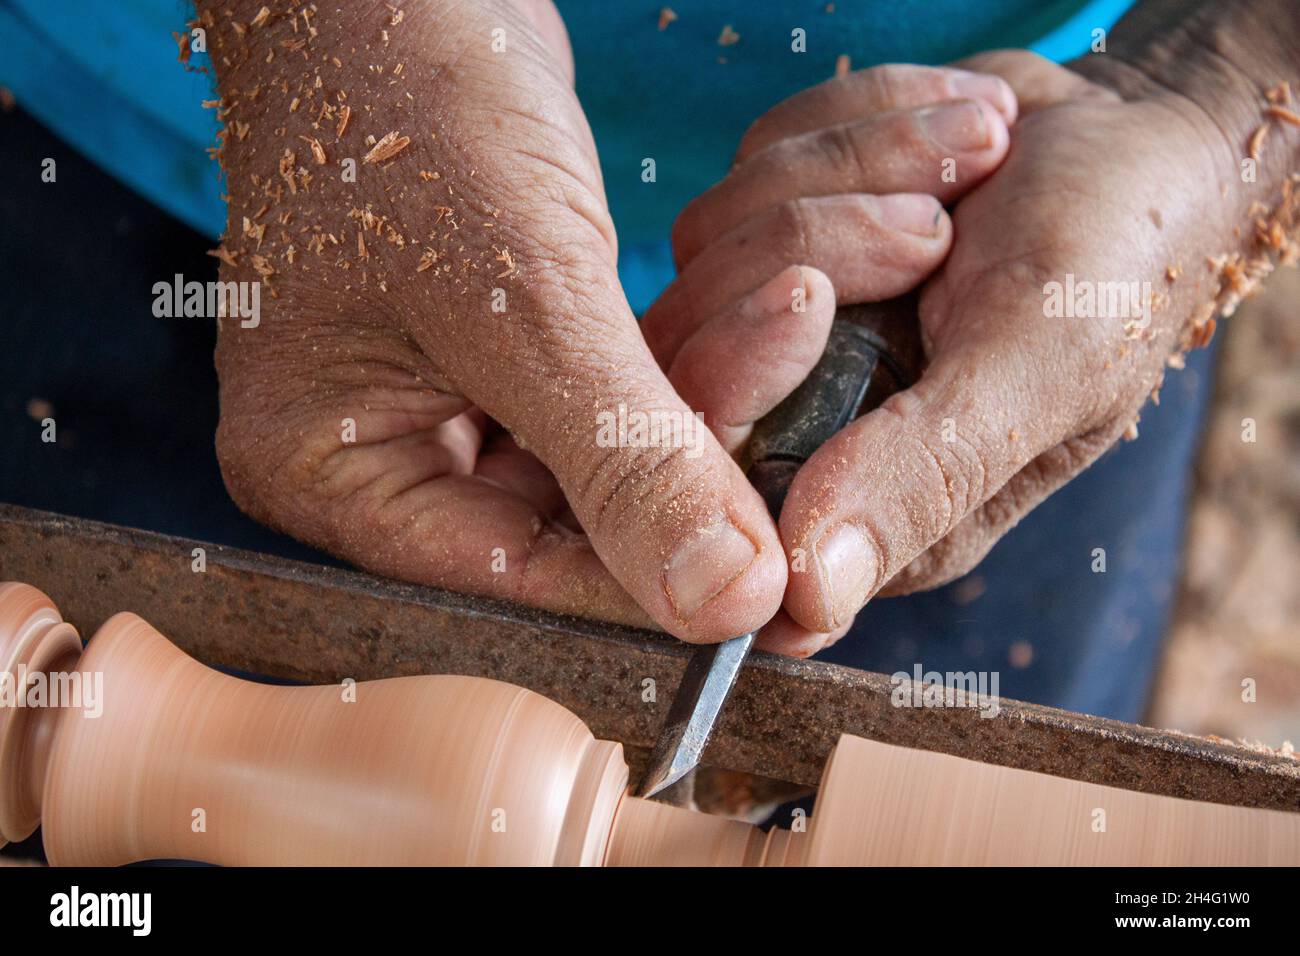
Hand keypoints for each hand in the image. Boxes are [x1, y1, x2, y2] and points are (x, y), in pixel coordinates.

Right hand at [205, 1, 784, 640]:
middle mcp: (395, 456)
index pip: (517, 573)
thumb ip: (623, 457)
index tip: (784, 569)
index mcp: (336, 476)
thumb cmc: (406, 102)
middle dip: (717, 457)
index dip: (655, 577)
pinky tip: (802, 304)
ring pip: (625, 448)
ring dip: (738, 386)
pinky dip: (714, 346)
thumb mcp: (517, 292)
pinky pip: (632, 384)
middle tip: (837, 418)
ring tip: (830, 323)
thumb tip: (728, 604)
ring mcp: (460, 401)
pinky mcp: (523, 348)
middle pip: (583, 521)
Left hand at [659, 49, 1280, 653]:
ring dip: (854, 175)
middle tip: (936, 228)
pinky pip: (745, 169)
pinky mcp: (772, 241)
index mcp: (867, 508)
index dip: (733, 385)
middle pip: (687, 355)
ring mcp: (774, 334)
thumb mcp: (1036, 374)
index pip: (715, 487)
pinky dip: (850, 132)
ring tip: (972, 163)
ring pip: (709, 244)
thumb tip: (803, 603)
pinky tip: (947, 142)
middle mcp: (802, 433)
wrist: (1132, 142)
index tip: (814, 299)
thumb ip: (919, 480)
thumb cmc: (1110, 267)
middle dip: (817, 250)